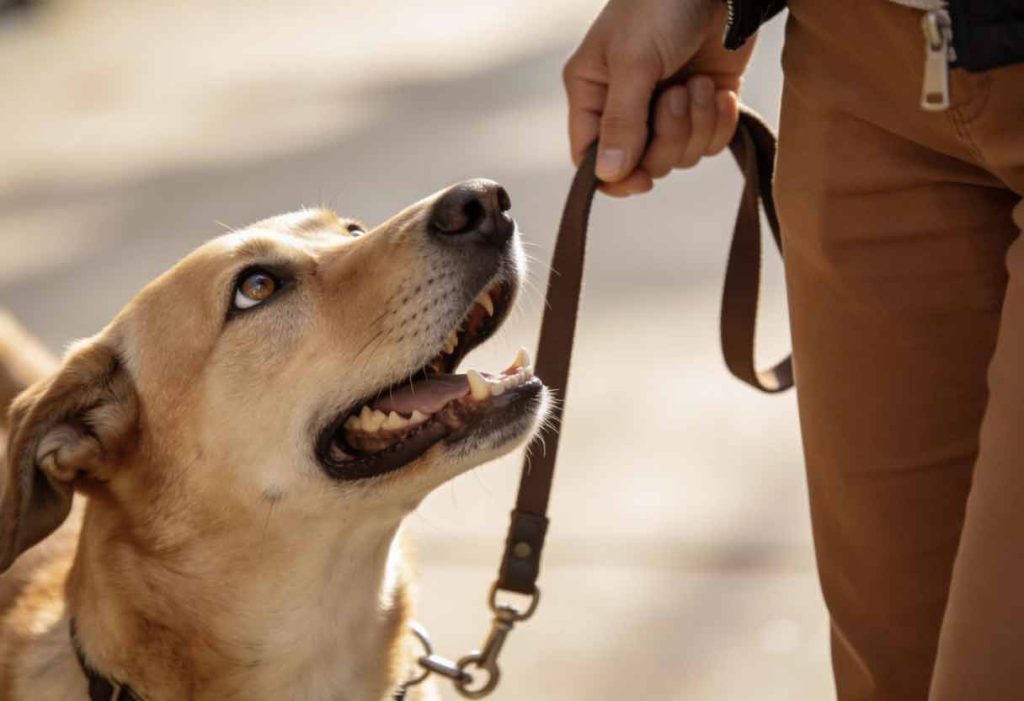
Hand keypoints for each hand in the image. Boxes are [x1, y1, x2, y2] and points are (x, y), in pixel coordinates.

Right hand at [563, 0, 755, 195]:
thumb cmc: (661, 5)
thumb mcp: (634, 61)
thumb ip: (622, 121)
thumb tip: (608, 175)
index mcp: (593, 93)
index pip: (591, 157)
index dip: (615, 177)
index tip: (642, 180)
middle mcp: (625, 106)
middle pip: (642, 163)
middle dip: (668, 136)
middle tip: (677, 94)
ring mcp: (666, 109)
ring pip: (679, 156)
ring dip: (696, 123)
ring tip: (698, 83)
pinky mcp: (703, 106)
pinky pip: (710, 142)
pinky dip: (719, 121)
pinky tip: (720, 91)